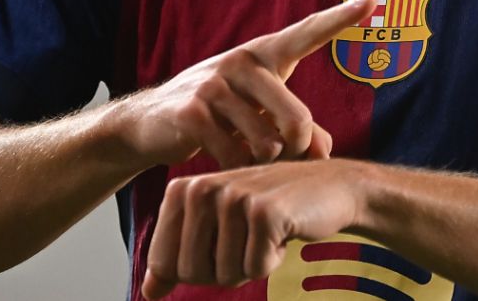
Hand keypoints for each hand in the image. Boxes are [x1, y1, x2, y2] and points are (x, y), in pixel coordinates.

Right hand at [110, 0, 374, 170]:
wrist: (149, 124)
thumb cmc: (218, 116)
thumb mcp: (259, 116)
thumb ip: (300, 132)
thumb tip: (326, 154)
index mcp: (264, 55)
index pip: (307, 33)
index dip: (340, 19)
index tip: (373, 1)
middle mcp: (241, 61)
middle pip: (297, 117)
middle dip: (297, 149)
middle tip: (286, 156)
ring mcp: (214, 84)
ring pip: (267, 143)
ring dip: (262, 162)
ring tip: (245, 154)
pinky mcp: (192, 111)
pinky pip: (234, 154)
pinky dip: (234, 167)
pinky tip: (219, 158)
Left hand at [141, 159, 367, 297]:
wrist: (329, 187)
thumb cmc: (268, 211)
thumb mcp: (217, 229)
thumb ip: (179, 258)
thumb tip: (148, 293)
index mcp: (181, 191)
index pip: (164, 264)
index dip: (197, 268)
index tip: (222, 242)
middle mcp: (201, 188)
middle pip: (192, 273)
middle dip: (224, 270)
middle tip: (248, 239)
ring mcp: (233, 198)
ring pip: (225, 274)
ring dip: (251, 264)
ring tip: (266, 232)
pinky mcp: (265, 212)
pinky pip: (256, 268)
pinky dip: (273, 260)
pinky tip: (284, 231)